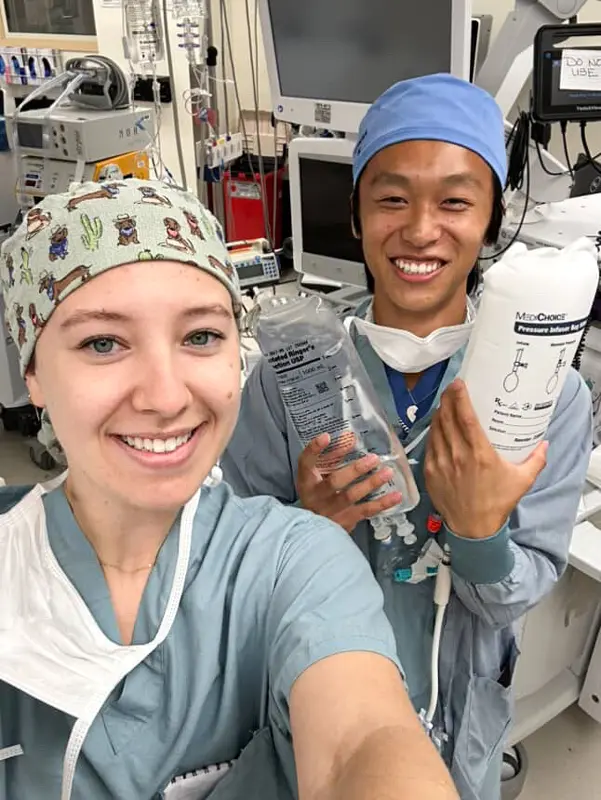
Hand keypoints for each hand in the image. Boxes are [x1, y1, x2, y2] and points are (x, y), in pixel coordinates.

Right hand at [296, 433, 402, 531]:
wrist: (313, 528)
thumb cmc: (317, 493)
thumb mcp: (317, 475)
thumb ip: (332, 456)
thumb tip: (351, 437)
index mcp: (307, 480)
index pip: (306, 462)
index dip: (314, 449)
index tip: (326, 436)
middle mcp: (317, 496)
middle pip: (334, 481)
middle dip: (355, 469)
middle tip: (373, 458)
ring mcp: (331, 510)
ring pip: (351, 496)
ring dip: (371, 483)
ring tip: (387, 472)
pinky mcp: (345, 520)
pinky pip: (365, 511)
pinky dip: (382, 503)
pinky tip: (396, 495)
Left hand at [424, 380, 547, 538]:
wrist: (473, 529)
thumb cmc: (497, 503)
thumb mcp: (522, 480)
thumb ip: (536, 459)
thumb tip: (544, 443)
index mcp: (479, 454)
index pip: (465, 418)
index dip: (460, 397)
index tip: (459, 384)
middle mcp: (457, 456)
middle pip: (447, 418)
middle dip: (448, 399)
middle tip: (452, 389)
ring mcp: (440, 463)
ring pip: (435, 429)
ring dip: (439, 414)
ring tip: (446, 404)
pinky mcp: (430, 472)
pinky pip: (429, 444)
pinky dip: (433, 432)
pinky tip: (438, 427)